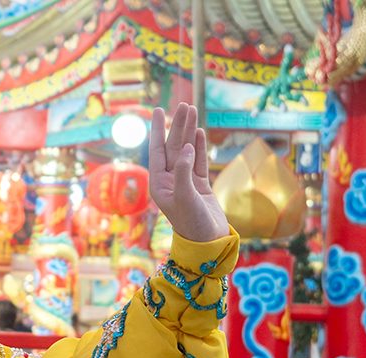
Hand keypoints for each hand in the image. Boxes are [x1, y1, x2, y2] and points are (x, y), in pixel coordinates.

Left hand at [147, 103, 228, 242]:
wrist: (209, 243)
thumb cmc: (193, 224)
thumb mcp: (185, 197)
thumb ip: (183, 171)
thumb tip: (185, 146)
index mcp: (159, 183)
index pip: (157, 150)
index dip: (158, 130)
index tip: (159, 110)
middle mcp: (170, 180)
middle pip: (173, 147)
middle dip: (178, 126)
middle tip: (184, 105)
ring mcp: (185, 182)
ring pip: (187, 151)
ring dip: (189, 131)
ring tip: (192, 110)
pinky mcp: (200, 186)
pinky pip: (198, 161)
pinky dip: (199, 146)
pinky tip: (199, 132)